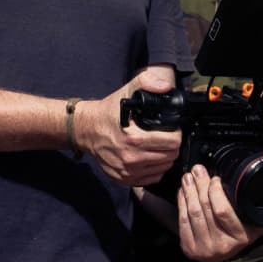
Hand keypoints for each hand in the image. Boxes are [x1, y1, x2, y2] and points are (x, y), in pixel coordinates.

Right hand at [74, 69, 180, 185]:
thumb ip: (147, 82)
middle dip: (172, 145)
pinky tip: (150, 157)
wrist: (86, 130)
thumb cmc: (107, 113)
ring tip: (157, 146)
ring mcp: (128, 171)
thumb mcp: (127, 92)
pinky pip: (153, 178)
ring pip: (164, 168)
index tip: (171, 130)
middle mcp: (132, 158)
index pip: (173, 142)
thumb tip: (165, 87)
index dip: (176, 134)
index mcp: (135, 138)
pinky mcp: (125, 179)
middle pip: (171, 156)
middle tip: (165, 137)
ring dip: (165, 157)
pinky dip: (156, 168)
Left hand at [176, 166, 262, 261]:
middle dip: (199, 185)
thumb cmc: (245, 231)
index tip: (215, 177)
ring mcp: (203, 249)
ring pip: (192, 213)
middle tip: (198, 169)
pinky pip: (182, 221)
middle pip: (205, 209)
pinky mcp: (189, 249)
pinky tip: (183, 190)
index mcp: (240, 238)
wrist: (223, 253)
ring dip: (188, 191)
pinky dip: (181, 203)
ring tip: (190, 176)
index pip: (223, 212)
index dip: (216, 191)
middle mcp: (221, 247)